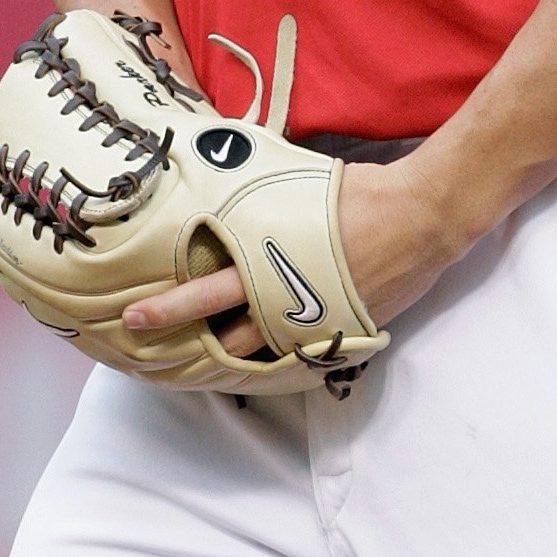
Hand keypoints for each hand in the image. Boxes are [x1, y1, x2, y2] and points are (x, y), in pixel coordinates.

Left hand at [122, 146, 469, 360]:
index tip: (136, 315)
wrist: (420, 217)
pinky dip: (270, 362)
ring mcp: (314, 324)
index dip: (170, 307)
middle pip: (225, 335)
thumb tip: (226, 187)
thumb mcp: (294, 186)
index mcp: (270, 261)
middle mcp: (287, 300)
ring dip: (224, 362)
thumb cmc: (358, 194)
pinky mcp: (340, 335)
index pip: (208, 291)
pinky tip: (249, 367)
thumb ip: (258, 202)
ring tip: (191, 369)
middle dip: (184, 344)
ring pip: (259, 355)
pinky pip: (296, 357)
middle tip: (148, 353)